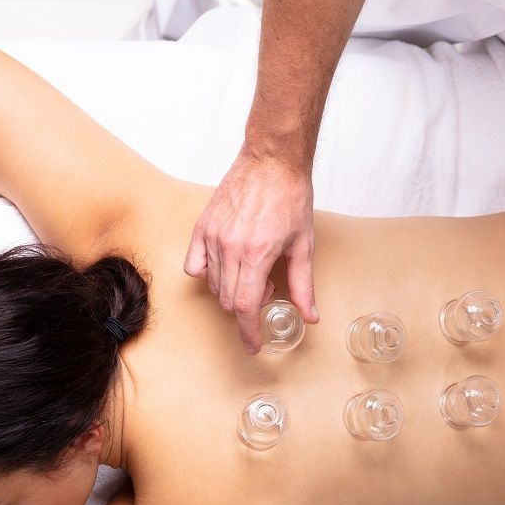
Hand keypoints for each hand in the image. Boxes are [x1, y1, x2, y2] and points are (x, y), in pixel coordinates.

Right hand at [184, 149, 318, 353]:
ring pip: (212, 285)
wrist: (272, 160)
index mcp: (257, 254)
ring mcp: (212, 236)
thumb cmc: (290, 197)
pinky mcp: (202, 226)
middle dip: (246, 307)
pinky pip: (194, 265)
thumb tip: (310, 316)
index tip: (252, 344)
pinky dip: (208, 274)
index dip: (248, 331)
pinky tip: (226, 266)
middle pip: (228, 300)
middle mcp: (230, 247)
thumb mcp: (303, 245)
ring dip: (231, 290)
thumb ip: (303, 285)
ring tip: (252, 271)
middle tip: (265, 289)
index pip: (244, 306)